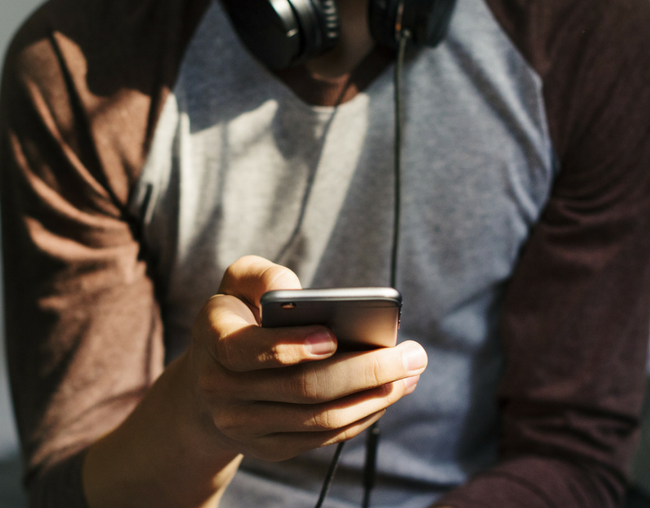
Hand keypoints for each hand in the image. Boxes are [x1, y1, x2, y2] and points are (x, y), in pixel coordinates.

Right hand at [188, 255, 427, 460]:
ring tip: (411, 372)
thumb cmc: (238, 315)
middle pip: (302, 388)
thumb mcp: (239, 282)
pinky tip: (389, 393)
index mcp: (212, 340)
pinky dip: (361, 416)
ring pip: (319, 419)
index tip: (333, 336)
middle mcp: (221, 389)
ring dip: (373, 397)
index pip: (247, 351)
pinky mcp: (268, 448)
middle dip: (364, 371)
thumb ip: (263, 275)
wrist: (210, 377)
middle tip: (413, 354)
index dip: (291, 346)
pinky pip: (322, 438)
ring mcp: (244, 426)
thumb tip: (295, 291)